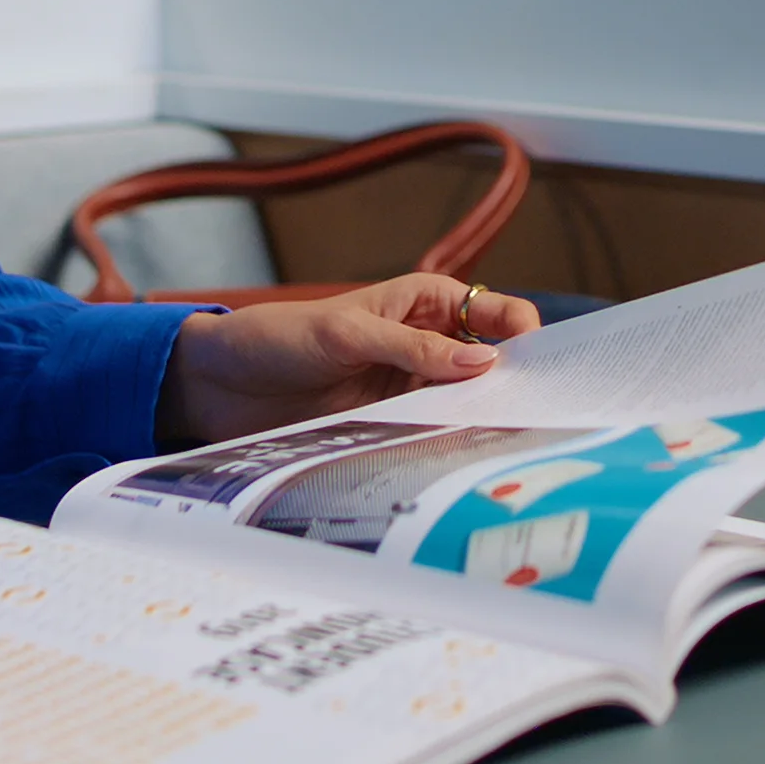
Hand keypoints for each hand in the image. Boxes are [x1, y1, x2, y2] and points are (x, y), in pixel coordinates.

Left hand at [162, 274, 544, 446]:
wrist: (220, 385)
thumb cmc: (279, 337)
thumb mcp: (346, 335)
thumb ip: (413, 349)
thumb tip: (484, 360)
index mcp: (425, 302)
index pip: (495, 313)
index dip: (525, 334)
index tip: (544, 364)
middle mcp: (427, 344)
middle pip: (490, 364)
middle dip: (513, 385)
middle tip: (536, 415)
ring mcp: (410, 387)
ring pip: (465, 403)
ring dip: (480, 421)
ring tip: (502, 445)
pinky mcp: (390, 425)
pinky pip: (432, 434)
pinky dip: (446, 445)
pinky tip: (459, 462)